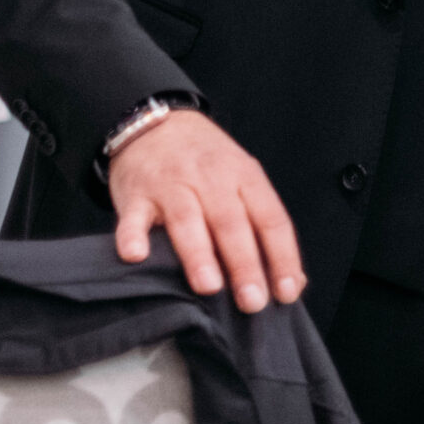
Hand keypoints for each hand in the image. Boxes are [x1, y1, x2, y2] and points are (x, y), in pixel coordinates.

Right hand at [110, 110, 305, 312]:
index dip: (281, 256)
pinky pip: (134, 217)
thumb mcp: (241, 179)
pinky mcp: (136, 195)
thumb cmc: (206, 162)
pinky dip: (133, 236)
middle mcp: (211, 178)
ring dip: (198, 254)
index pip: (270, 218)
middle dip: (244, 264)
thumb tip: (290, 281)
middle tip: (252, 301)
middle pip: (231, 222)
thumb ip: (261, 223)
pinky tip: (136, 255)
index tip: (286, 292)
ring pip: (187, 219)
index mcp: (244, 176)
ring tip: (209, 287)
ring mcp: (171, 185)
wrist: (156, 122)